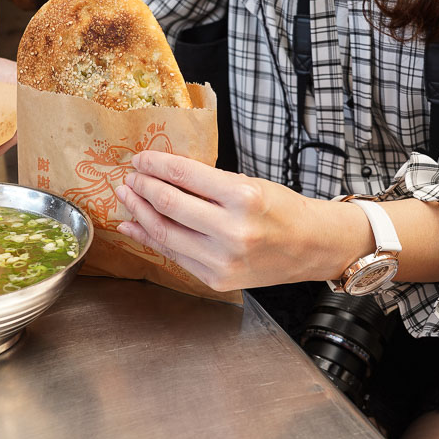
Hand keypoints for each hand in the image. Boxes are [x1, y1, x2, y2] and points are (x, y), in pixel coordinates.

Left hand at [115, 150, 364, 290]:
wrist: (310, 246)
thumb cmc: (280, 209)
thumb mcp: (249, 184)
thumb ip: (206, 183)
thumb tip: (159, 173)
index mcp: (243, 197)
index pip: (184, 175)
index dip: (155, 165)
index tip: (140, 159)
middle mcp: (233, 230)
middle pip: (168, 204)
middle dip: (142, 187)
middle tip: (129, 178)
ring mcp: (223, 259)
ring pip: (165, 232)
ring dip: (138, 212)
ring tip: (127, 197)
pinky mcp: (216, 278)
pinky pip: (173, 255)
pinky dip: (148, 239)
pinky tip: (134, 226)